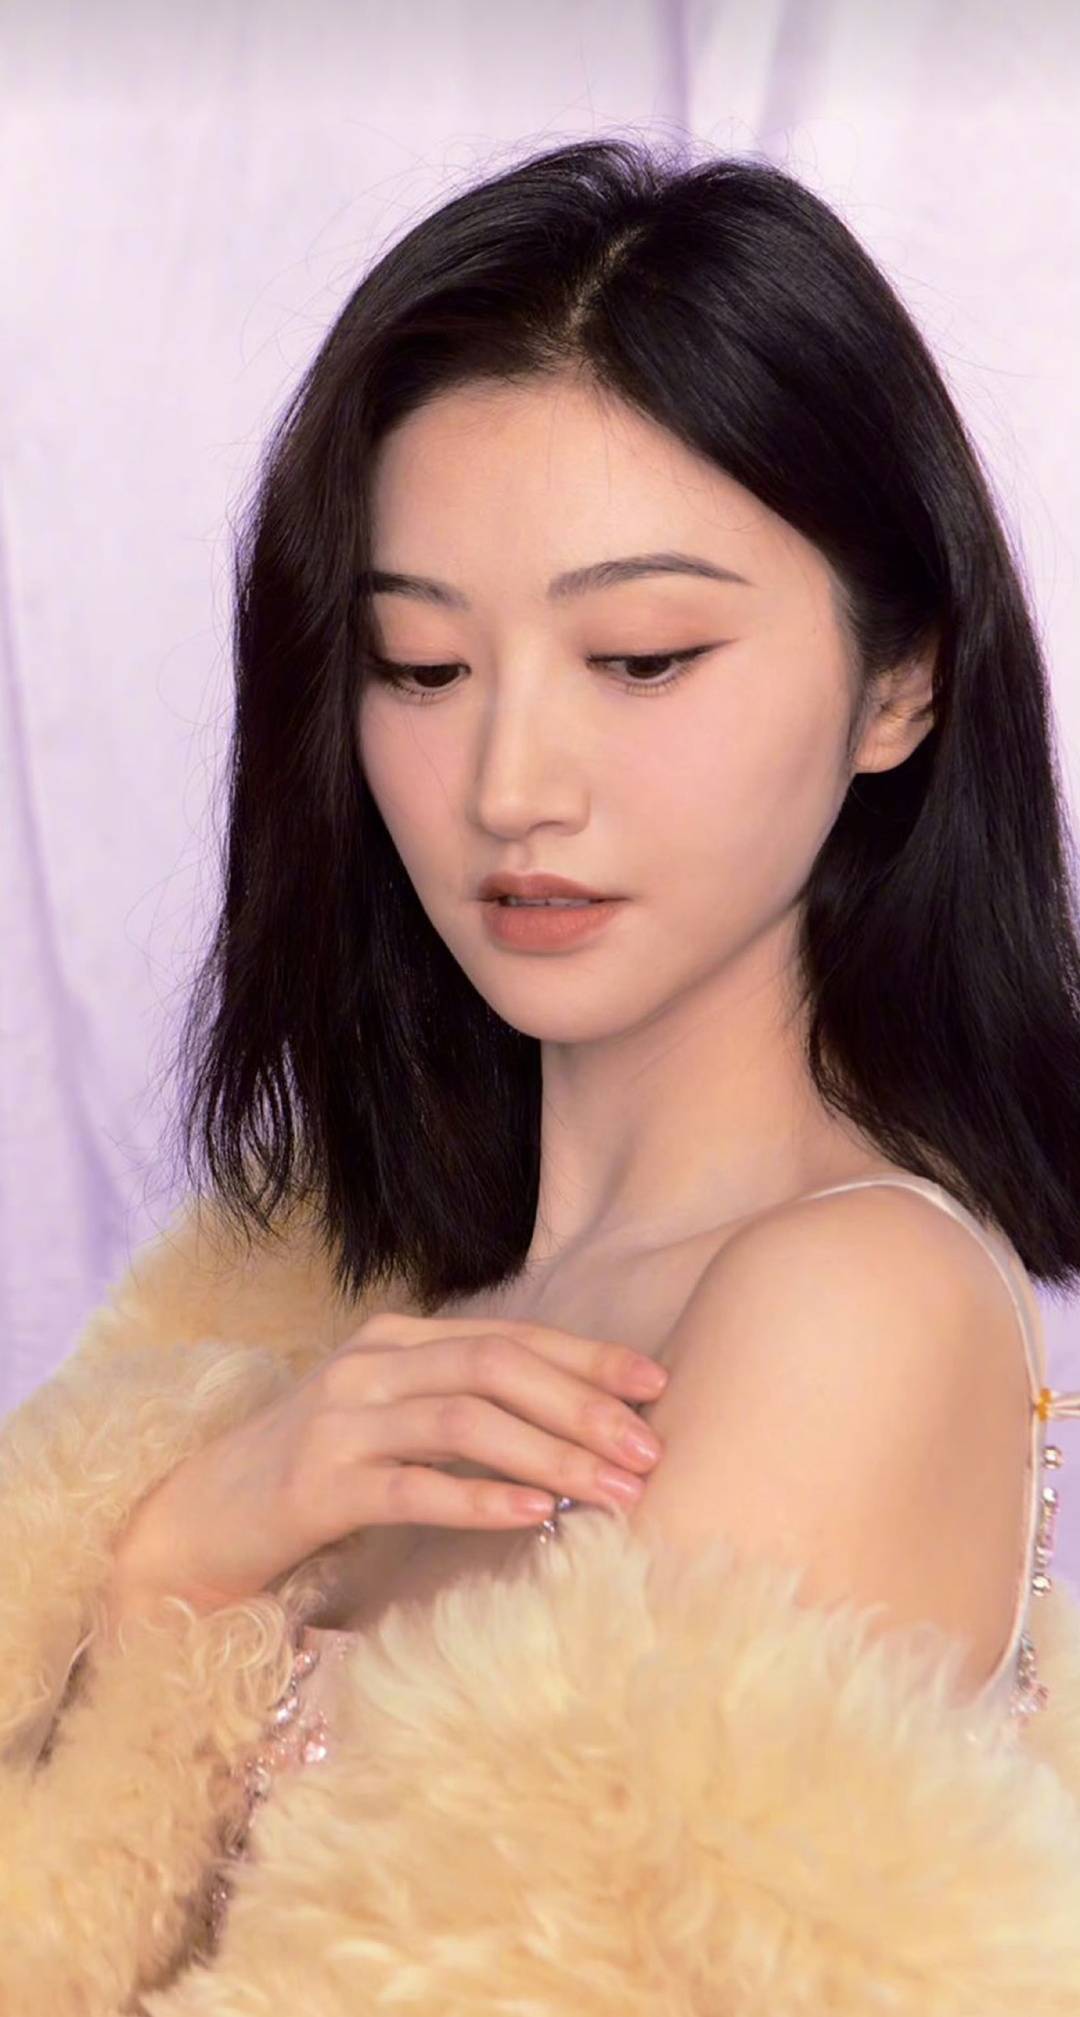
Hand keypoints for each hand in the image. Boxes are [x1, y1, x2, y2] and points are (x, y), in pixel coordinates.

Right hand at [106, 1311, 667, 1616]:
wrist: (197, 1522)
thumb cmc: (315, 1475)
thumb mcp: (391, 1422)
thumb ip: (463, 1406)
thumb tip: (576, 1424)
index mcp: (397, 1338)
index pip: (512, 1336)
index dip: (589, 1359)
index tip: (656, 1387)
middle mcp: (371, 1364)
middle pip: (498, 1367)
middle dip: (585, 1406)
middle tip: (649, 1451)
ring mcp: (340, 1419)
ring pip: (465, 1419)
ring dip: (551, 1454)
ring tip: (613, 1490)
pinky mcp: (317, 1484)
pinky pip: (413, 1485)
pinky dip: (481, 1497)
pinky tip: (535, 1514)